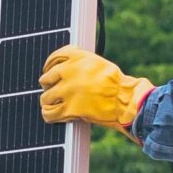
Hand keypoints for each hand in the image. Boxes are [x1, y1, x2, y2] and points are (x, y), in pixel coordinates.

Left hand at [38, 45, 154, 133]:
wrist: (127, 100)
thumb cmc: (117, 85)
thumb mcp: (99, 64)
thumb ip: (81, 64)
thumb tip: (65, 68)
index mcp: (79, 57)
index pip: (54, 57)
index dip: (48, 66)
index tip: (48, 71)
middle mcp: (71, 71)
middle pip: (46, 78)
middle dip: (49, 85)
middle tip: (54, 91)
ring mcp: (68, 91)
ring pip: (45, 97)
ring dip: (49, 101)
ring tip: (54, 104)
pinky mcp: (70, 109)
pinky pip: (49, 113)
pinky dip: (48, 115)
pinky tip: (51, 115)